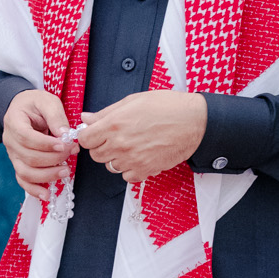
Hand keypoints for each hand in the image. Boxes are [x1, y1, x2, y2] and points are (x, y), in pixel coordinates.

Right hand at [2, 89, 75, 201]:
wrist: (23, 108)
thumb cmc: (36, 104)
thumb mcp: (47, 101)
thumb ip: (56, 116)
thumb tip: (65, 134)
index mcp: (14, 122)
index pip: (26, 137)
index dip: (45, 144)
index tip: (64, 144)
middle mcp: (10, 141)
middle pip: (28, 157)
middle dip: (53, 158)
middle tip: (71, 151)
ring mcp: (13, 155)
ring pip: (25, 172)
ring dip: (47, 175)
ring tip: (66, 171)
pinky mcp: (19, 164)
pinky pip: (23, 181)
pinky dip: (34, 190)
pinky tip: (47, 195)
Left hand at [76, 90, 205, 184]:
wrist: (194, 121)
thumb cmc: (167, 107)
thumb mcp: (133, 101)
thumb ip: (106, 112)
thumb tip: (87, 118)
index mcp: (114, 124)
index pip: (84, 139)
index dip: (89, 136)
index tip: (95, 133)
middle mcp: (120, 144)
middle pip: (96, 155)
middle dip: (102, 146)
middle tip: (115, 137)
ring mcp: (132, 159)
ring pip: (111, 166)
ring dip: (117, 158)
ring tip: (132, 145)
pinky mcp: (145, 170)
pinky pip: (127, 176)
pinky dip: (131, 169)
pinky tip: (140, 156)